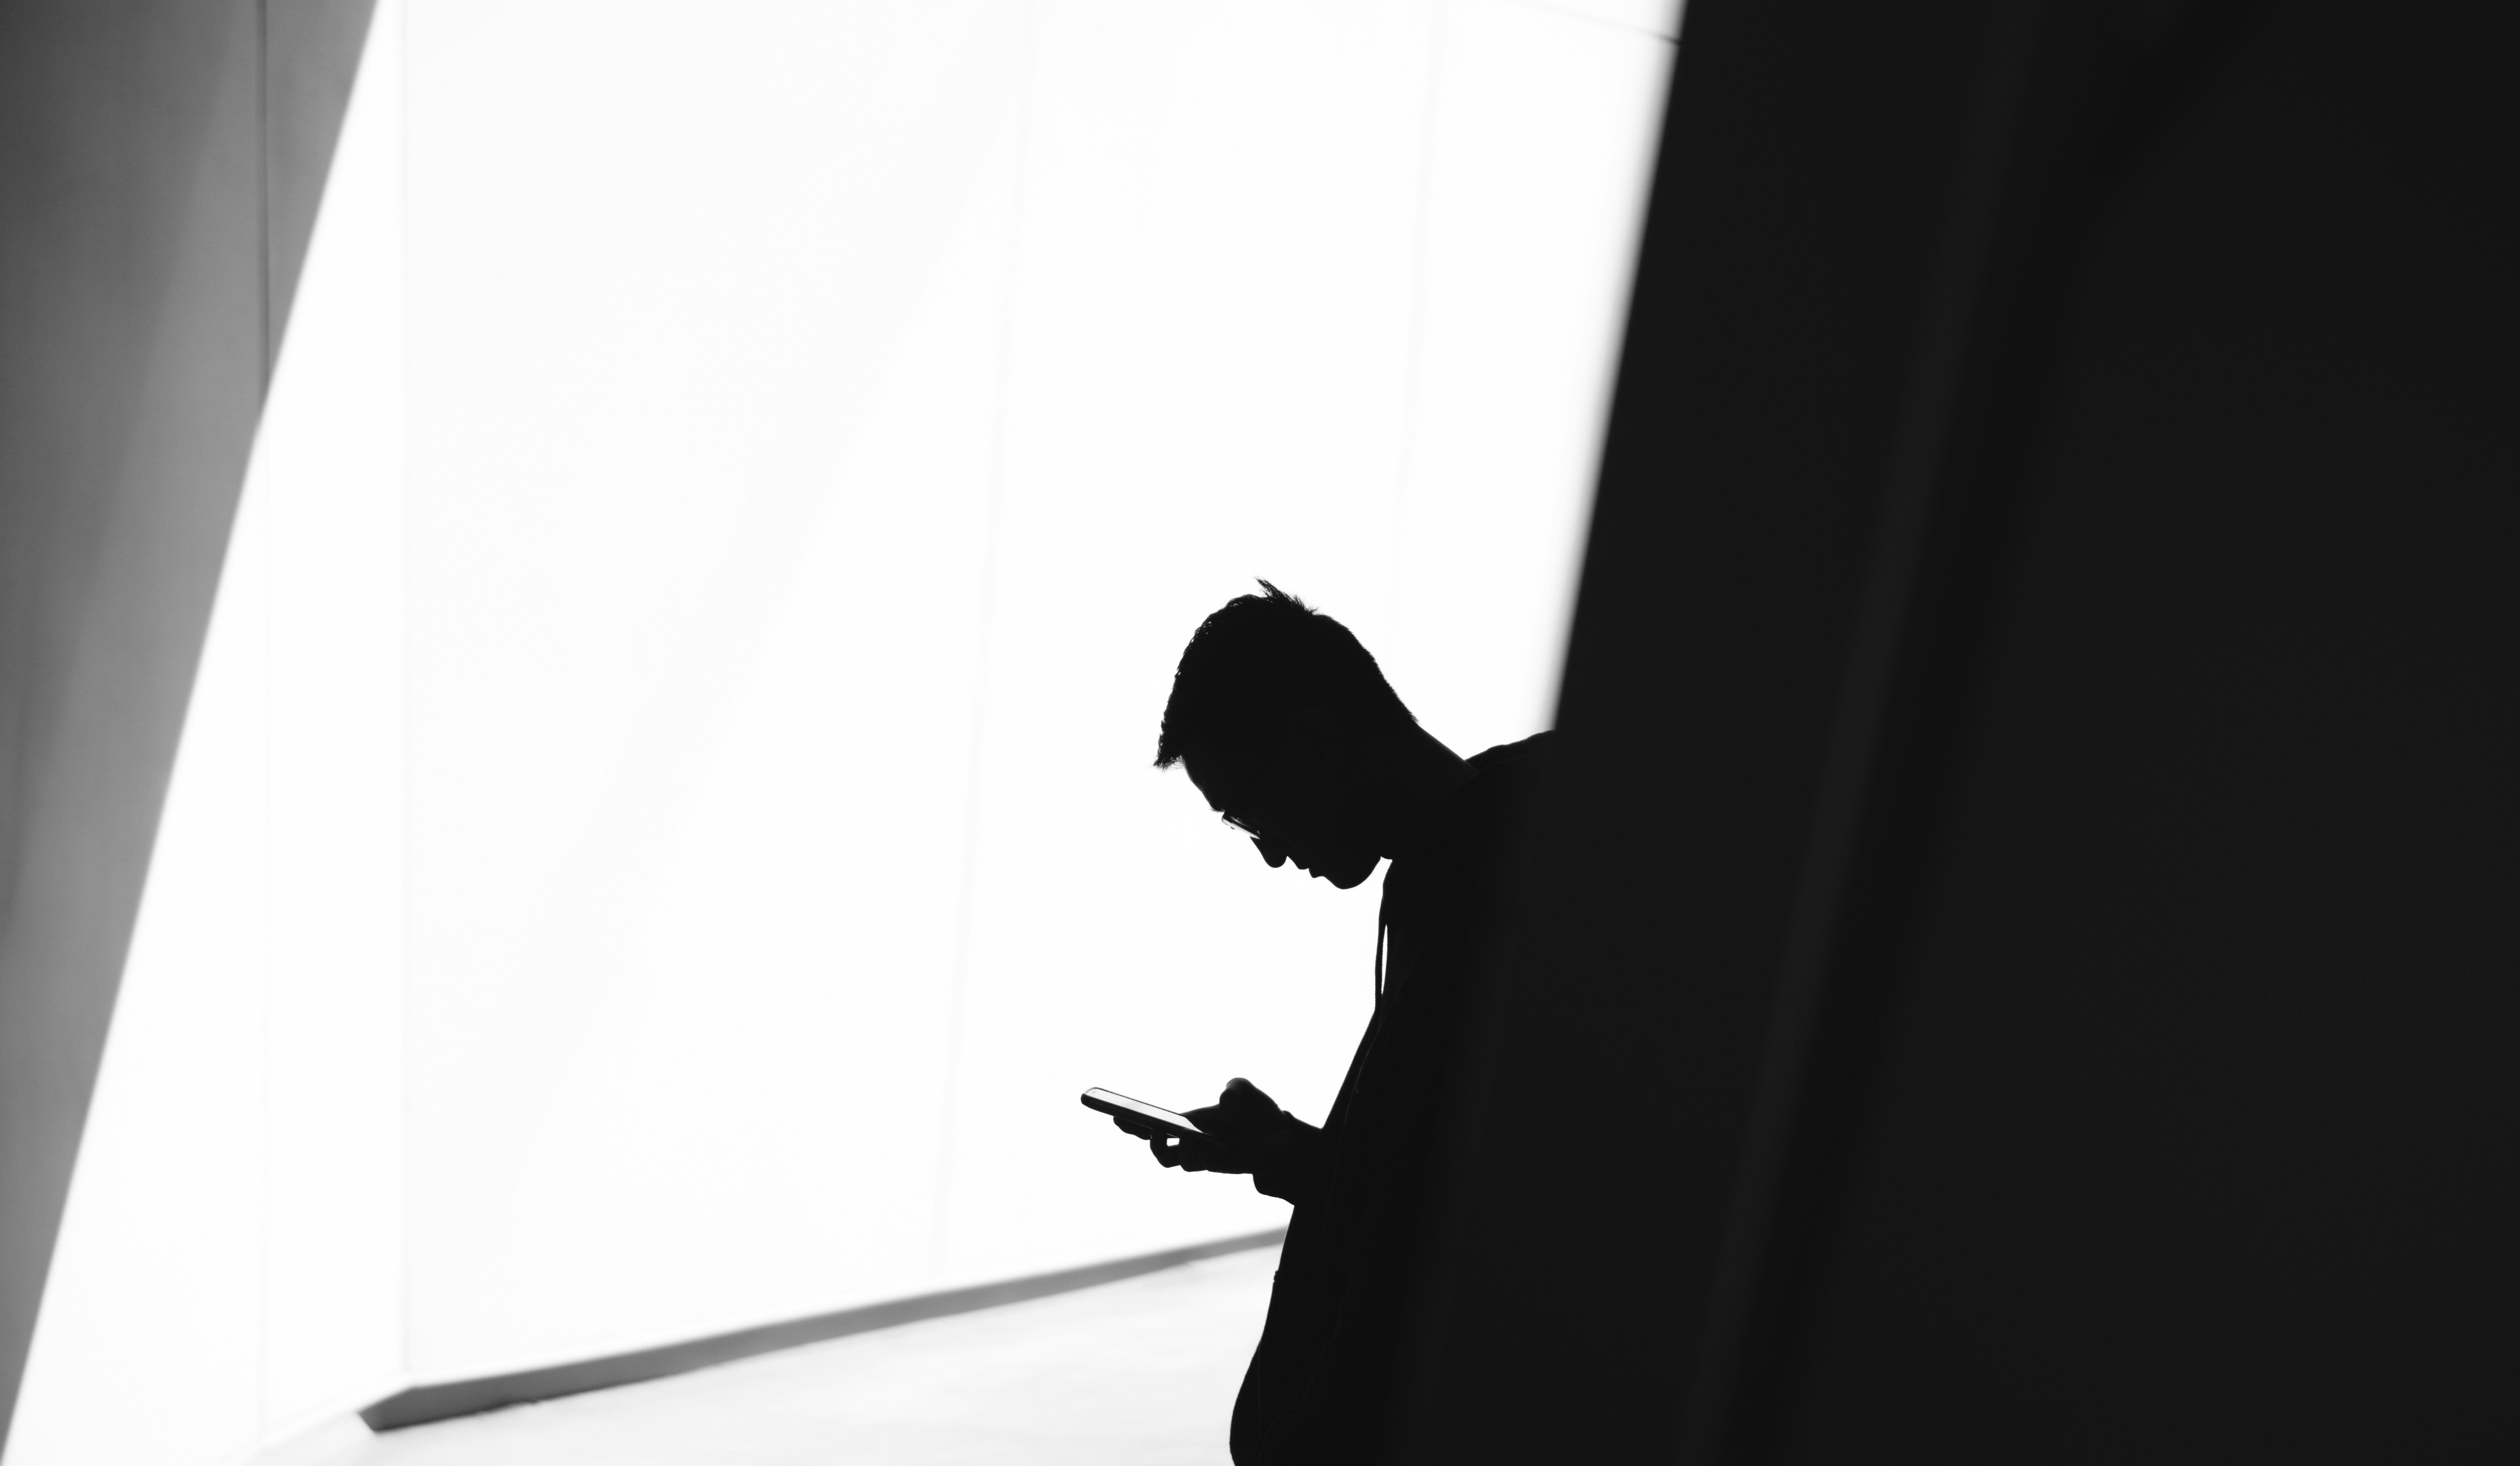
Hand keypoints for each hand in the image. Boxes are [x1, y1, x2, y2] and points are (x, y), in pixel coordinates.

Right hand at [1110, 1078, 1292, 1174]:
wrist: (1285, 1135)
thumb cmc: (1257, 1112)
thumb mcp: (1247, 1091)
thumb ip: (1235, 1089)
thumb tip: (1225, 1101)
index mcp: (1191, 1122)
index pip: (1155, 1125)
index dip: (1132, 1123)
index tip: (1115, 1115)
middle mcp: (1194, 1143)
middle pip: (1160, 1151)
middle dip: (1149, 1140)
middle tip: (1153, 1129)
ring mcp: (1208, 1158)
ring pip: (1180, 1161)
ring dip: (1182, 1148)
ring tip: (1192, 1137)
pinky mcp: (1226, 1166)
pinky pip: (1205, 1165)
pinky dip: (1204, 1154)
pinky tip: (1214, 1146)